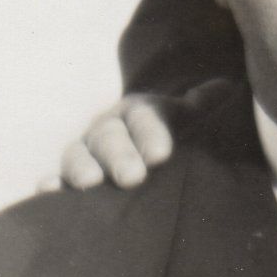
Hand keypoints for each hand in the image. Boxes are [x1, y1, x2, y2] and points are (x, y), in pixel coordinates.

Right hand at [56, 79, 231, 189]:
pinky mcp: (67, 177)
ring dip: (81, 167)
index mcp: (140, 111)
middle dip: (120, 156)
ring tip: (90, 183)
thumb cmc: (168, 136)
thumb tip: (229, 85)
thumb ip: (203, 104)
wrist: (138, 155)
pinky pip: (54, 178)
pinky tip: (47, 191)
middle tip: (133, 177)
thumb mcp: (186, 119)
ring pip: (78, 155)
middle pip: (110, 137)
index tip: (162, 154)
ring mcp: (85, 152)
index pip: (146, 117)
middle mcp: (109, 128)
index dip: (152, 133)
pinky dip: (50, 185)